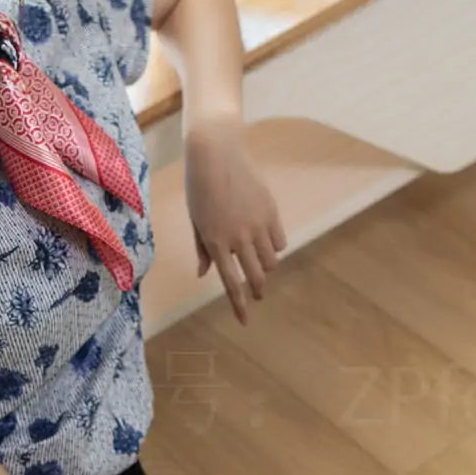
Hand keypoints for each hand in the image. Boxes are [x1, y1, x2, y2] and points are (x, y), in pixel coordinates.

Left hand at [183, 120, 287, 325]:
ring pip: (272, 260)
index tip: (246, 321)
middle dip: (258, 289)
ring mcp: (257, 224)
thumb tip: (204, 273)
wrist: (216, 153)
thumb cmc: (199, 187)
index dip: (239, 305)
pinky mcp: (271, 211)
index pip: (231, 283)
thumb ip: (202, 249)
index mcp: (215, 242)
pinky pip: (280, 240)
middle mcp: (238, 237)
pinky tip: (268, 243)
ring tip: (261, 265)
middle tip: (258, 293)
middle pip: (257, 276)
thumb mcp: (195, 220)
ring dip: (267, 268)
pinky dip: (275, 247)